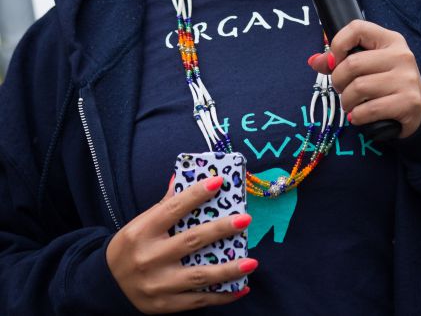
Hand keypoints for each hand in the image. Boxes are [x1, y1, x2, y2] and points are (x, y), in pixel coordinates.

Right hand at [106, 175, 255, 313]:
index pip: (173, 208)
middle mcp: (150, 257)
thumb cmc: (130, 246)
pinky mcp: (165, 305)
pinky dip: (222, 295)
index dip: (196, 194)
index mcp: (143, 231)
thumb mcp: (140, 223)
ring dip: (228, 269)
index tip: (219, 182)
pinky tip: (242, 287)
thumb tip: (181, 177)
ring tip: (252, 262)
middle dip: (220, 230)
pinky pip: (198, 300)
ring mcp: (158, 283)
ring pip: (199, 276)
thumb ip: (164, 204)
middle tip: (245, 219)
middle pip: (191, 241)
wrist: (107, 284)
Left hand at [308, 20, 420, 138]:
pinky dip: (356, 115)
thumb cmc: (386, 82)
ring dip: (346, 101)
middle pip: (352, 64)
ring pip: (358, 88)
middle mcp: (401, 56)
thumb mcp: (367, 64)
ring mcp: (406, 79)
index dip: (337, 45)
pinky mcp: (408, 102)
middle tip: (341, 89)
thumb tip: (314, 61)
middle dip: (338, 80)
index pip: (356, 28)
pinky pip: (368, 109)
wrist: (417, 110)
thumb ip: (339, 60)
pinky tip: (358, 115)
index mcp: (390, 40)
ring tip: (350, 104)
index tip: (335, 62)